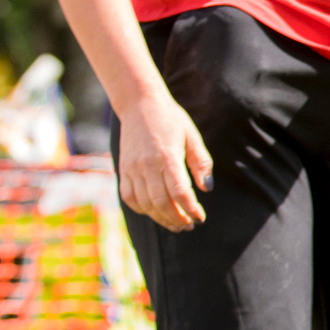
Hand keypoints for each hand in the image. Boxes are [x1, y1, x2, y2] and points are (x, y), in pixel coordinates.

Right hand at [117, 95, 212, 232]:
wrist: (139, 104)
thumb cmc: (171, 120)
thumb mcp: (192, 136)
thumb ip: (201, 163)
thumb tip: (207, 188)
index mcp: (167, 156)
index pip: (180, 193)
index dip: (191, 209)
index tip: (200, 217)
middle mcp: (147, 165)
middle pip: (162, 203)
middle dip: (177, 219)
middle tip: (190, 225)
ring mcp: (132, 168)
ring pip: (145, 204)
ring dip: (161, 219)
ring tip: (176, 224)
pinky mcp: (122, 169)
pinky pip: (129, 198)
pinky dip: (142, 210)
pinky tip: (155, 212)